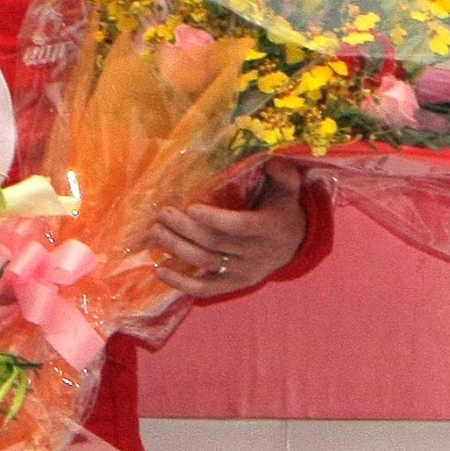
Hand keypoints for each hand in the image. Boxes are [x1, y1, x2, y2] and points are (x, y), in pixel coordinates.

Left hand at [149, 162, 307, 298]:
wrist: (293, 246)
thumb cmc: (281, 210)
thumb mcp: (287, 191)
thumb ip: (284, 175)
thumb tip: (272, 161)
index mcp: (270, 228)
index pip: (240, 226)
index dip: (215, 219)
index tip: (191, 208)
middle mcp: (257, 253)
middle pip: (215, 243)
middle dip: (186, 229)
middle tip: (163, 214)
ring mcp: (244, 272)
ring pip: (206, 263)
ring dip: (178, 249)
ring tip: (156, 232)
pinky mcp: (233, 285)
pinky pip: (206, 289)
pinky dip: (181, 283)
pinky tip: (159, 270)